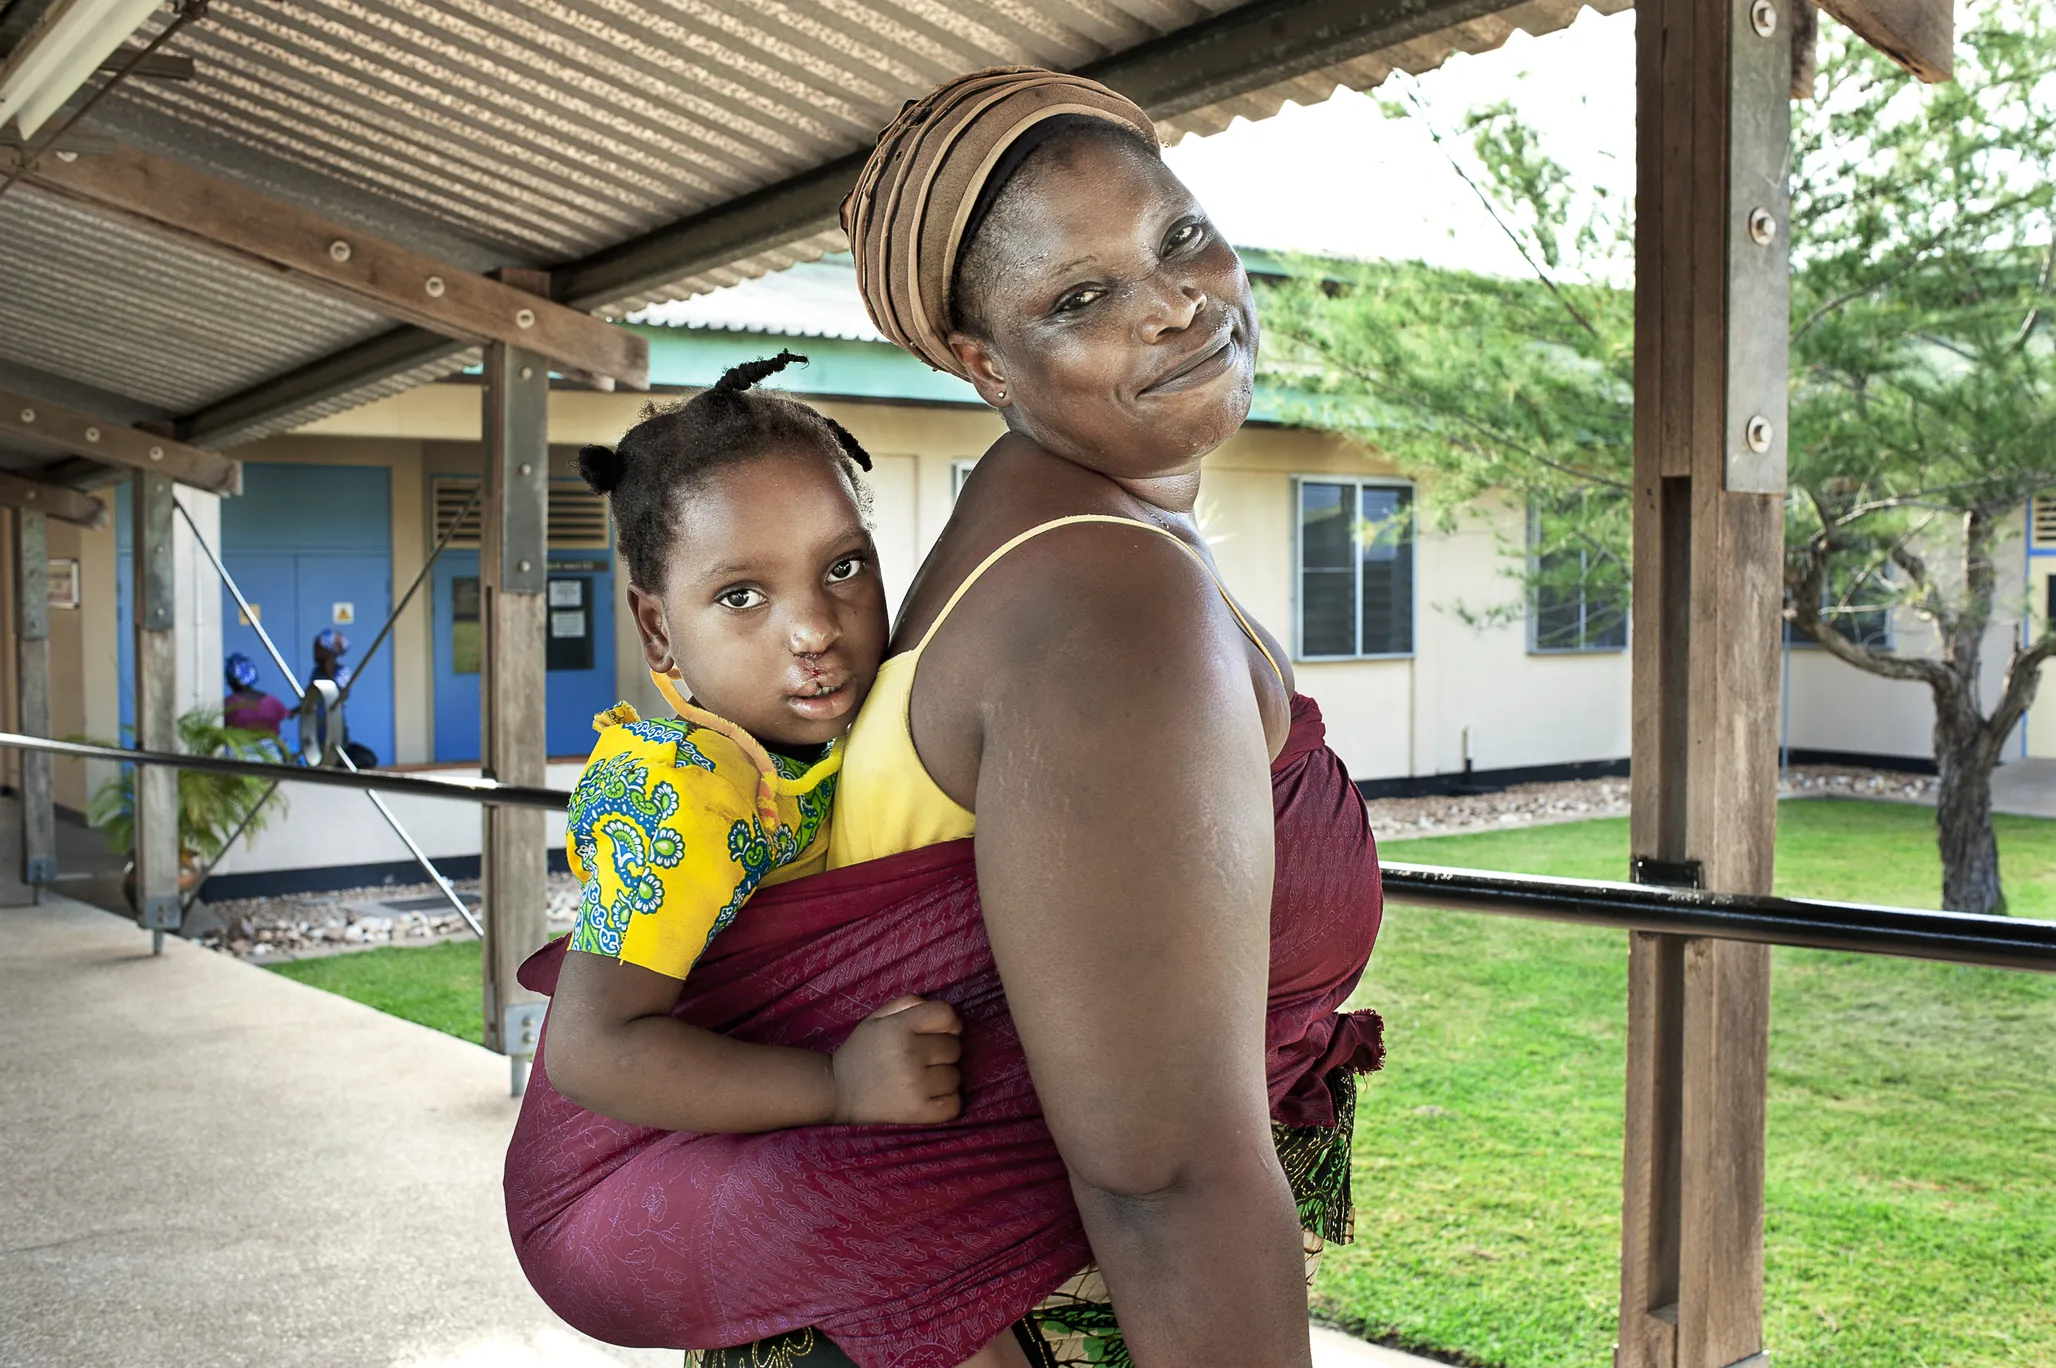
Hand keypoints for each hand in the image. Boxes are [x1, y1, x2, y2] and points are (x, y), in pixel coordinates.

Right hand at [829, 994, 964, 1124]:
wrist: (837, 1090)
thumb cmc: (863, 1050)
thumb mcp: (878, 1017)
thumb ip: (910, 1004)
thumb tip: (947, 1014)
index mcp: (900, 1027)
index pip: (946, 1015)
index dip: (950, 1022)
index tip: (942, 1031)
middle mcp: (909, 1054)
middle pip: (955, 1048)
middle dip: (942, 1051)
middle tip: (922, 1058)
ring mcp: (915, 1085)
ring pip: (956, 1077)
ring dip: (944, 1078)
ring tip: (921, 1079)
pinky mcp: (917, 1111)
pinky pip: (954, 1104)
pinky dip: (947, 1102)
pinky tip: (930, 1097)